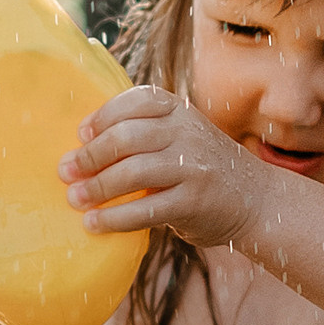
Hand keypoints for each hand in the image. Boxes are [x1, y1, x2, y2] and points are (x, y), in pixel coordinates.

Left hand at [57, 85, 260, 248]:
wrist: (257, 200)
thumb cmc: (203, 168)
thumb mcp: (182, 136)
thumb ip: (145, 134)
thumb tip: (82, 145)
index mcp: (180, 111)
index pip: (136, 100)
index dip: (103, 116)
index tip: (80, 135)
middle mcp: (188, 133)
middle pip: (127, 137)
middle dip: (90, 155)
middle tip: (65, 171)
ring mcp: (193, 167)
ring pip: (133, 172)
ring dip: (96, 188)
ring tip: (74, 199)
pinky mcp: (194, 202)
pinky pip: (145, 209)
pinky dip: (114, 218)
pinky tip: (94, 224)